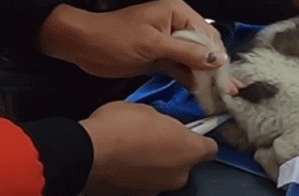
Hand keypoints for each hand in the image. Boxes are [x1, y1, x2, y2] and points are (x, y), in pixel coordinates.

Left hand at [38, 0, 226, 78]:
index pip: (207, 34)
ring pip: (193, 60)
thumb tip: (218, 59)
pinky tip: (202, 93)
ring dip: (205, 76)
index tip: (227, 78)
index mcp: (177, 12)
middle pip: (203, 48)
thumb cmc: (116, 38)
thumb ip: (186, 52)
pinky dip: (190, 79)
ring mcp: (169, 42)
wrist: (83, 46)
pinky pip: (180, 68)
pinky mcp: (160, 58)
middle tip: (231, 90)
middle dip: (216, 68)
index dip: (218, 56)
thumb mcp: (153, 44)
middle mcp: (177, 25)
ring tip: (222, 95)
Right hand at [79, 101, 217, 195]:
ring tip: (133, 149)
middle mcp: (180, 175)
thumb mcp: (148, 110)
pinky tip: (123, 163)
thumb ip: (164, 122)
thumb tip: (161, 125)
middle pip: (185, 163)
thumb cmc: (121, 125)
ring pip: (164, 174)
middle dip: (173, 152)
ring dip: (155, 164)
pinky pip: (143, 183)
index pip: (210, 148)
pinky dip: (137, 175)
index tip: (190, 131)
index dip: (199, 138)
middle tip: (154, 136)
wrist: (88, 152)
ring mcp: (158, 189)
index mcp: (190, 150)